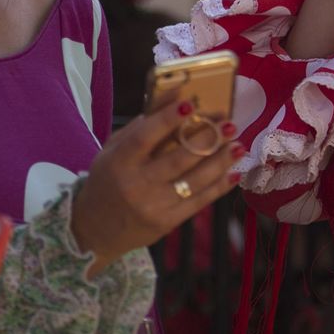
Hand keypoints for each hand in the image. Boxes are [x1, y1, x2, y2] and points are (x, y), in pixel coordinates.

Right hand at [71, 103, 243, 275]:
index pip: (144, 138)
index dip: (167, 120)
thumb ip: (137, 130)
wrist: (95, 231)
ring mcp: (154, 206)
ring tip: (238, 145)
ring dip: (220, 161)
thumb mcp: (110, 153)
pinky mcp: (168, 223)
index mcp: (118, 163)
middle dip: (207, 140)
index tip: (190, 104)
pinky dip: (219, 186)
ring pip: (194, 181)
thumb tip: (169, 102)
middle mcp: (136, 185)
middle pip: (178, 159)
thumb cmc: (106, 183)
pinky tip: (234, 172)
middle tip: (228, 124)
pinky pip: (199, 202)